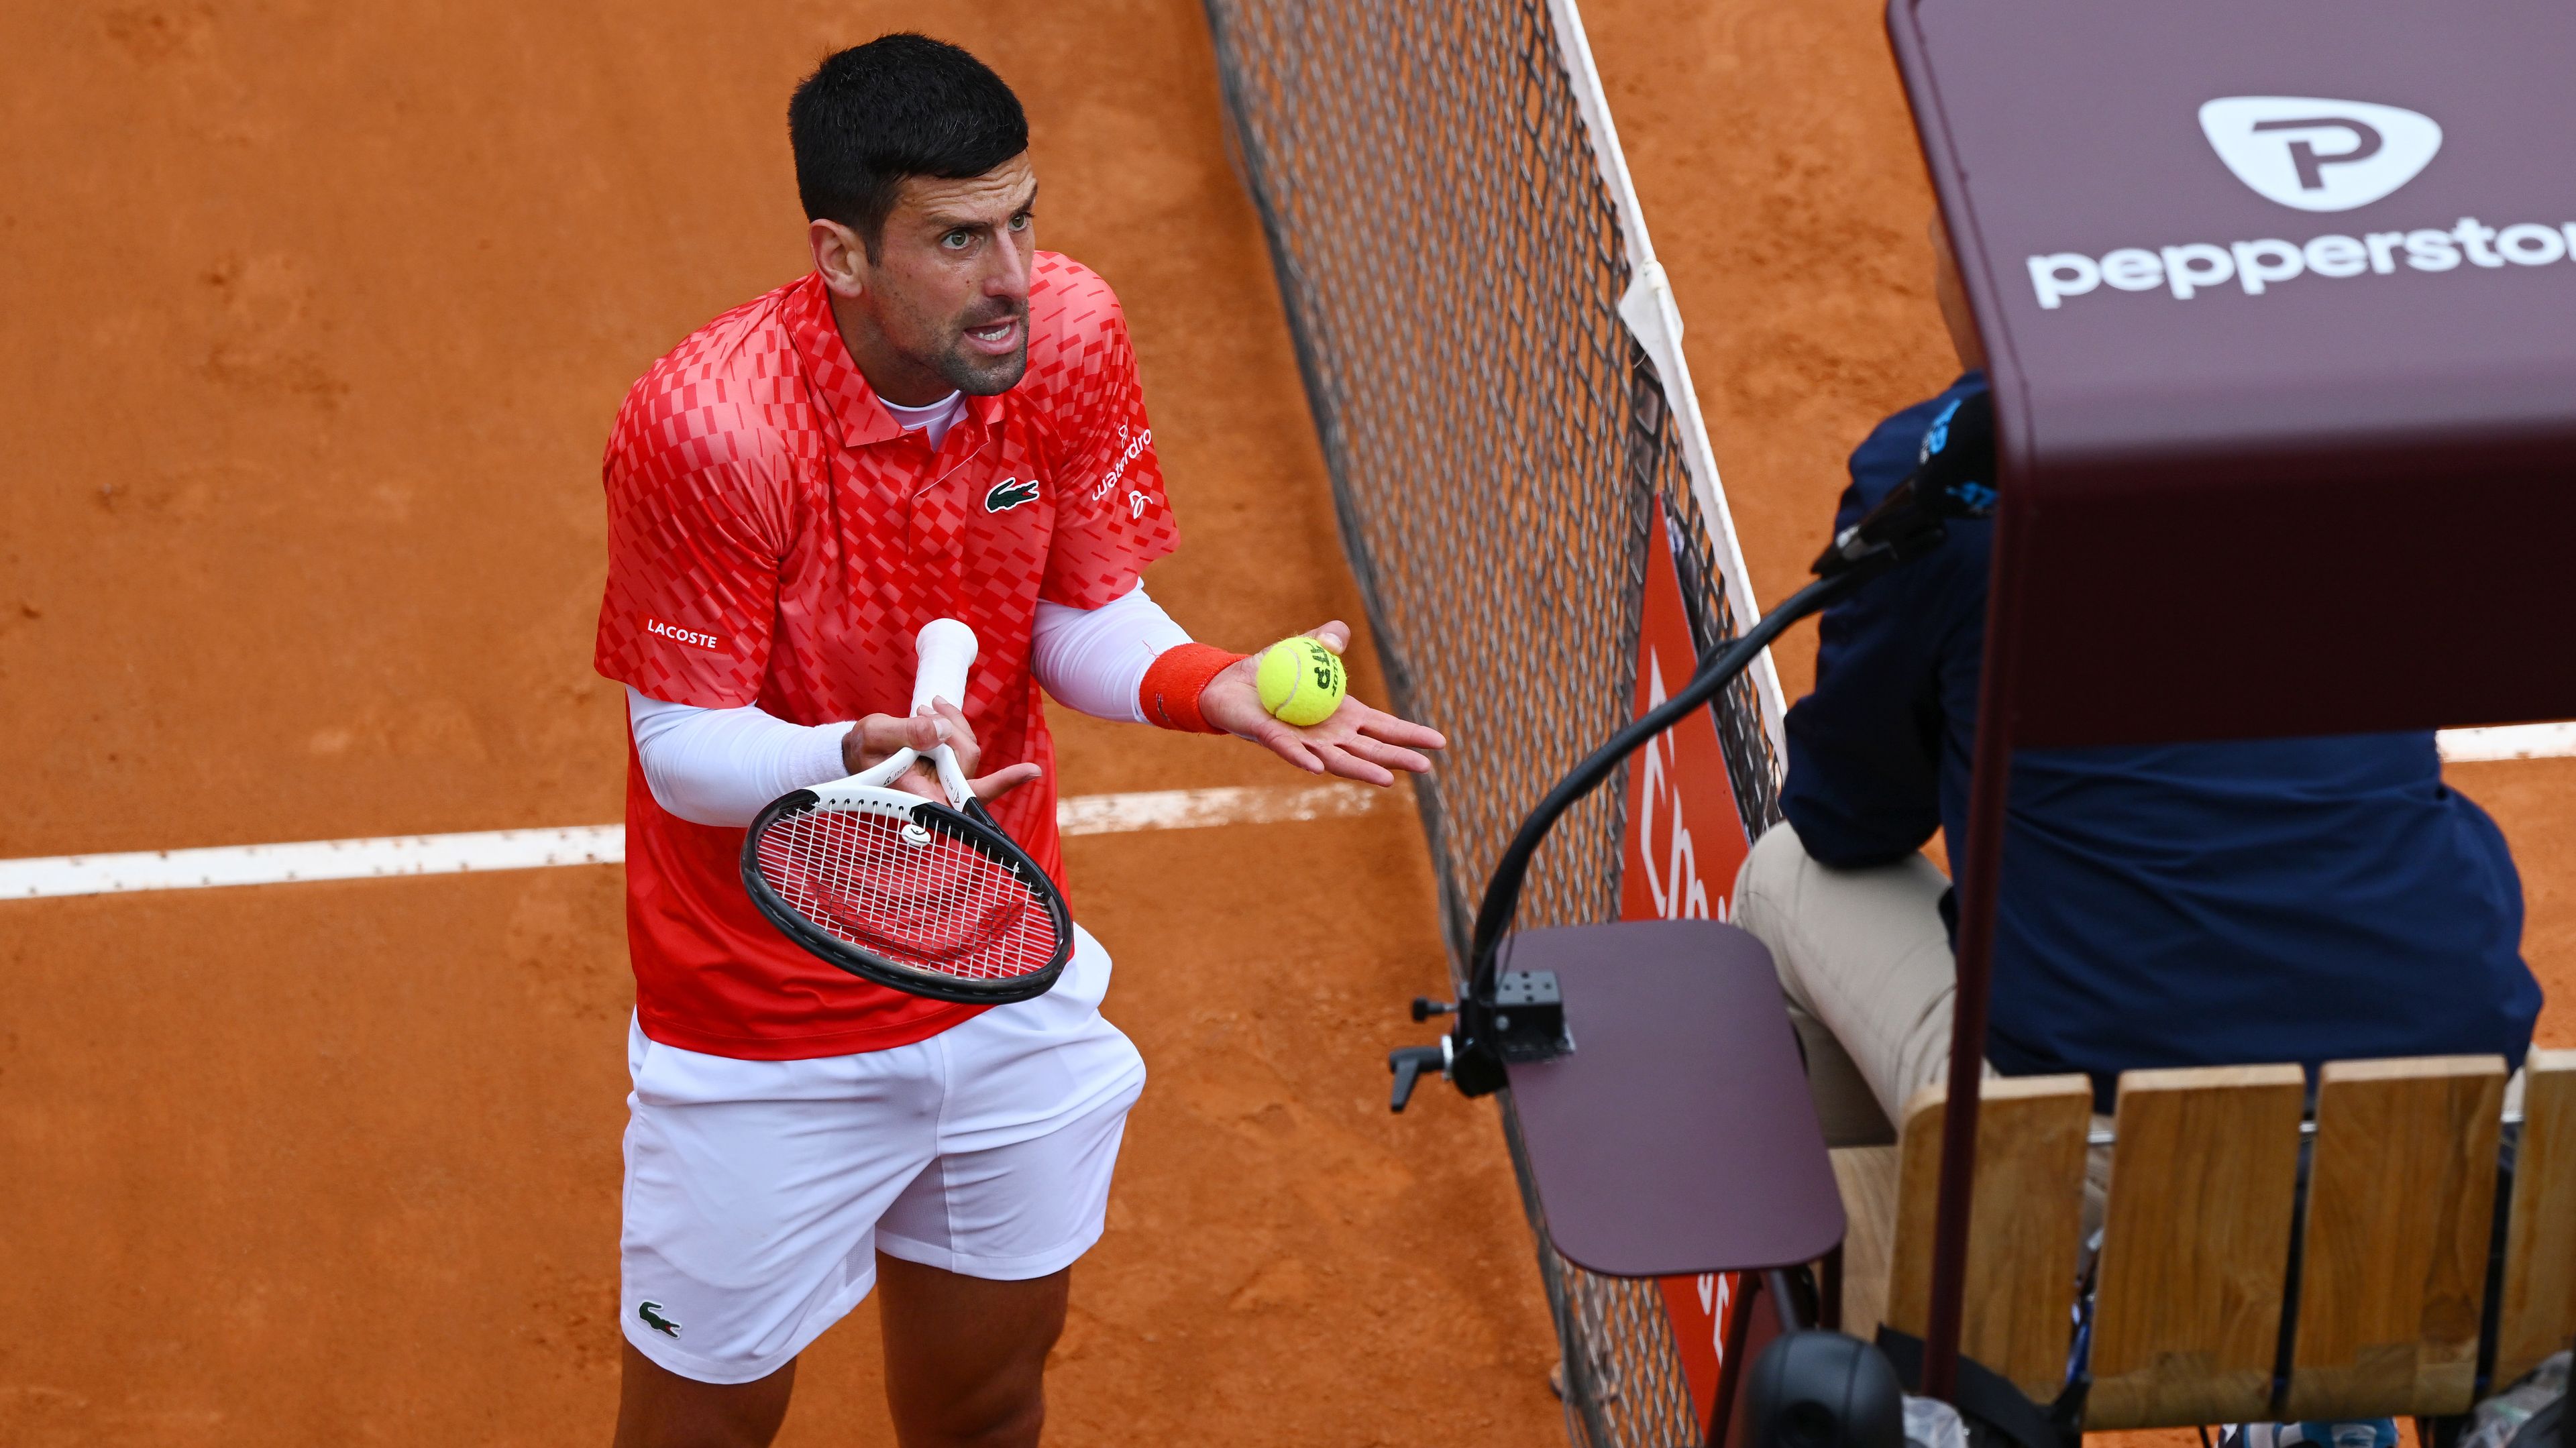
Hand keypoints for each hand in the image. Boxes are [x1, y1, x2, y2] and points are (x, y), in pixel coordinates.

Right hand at [842, 697, 1042, 804]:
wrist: (856, 752)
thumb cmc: (862, 749)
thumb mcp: (875, 734)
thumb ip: (905, 733)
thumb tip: (939, 730)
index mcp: (920, 795)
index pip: (967, 795)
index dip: (1001, 783)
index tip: (1032, 770)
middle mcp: (939, 794)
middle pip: (967, 758)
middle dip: (949, 729)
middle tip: (921, 712)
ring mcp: (946, 782)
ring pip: (968, 748)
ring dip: (950, 723)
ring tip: (922, 711)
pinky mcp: (949, 770)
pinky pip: (964, 743)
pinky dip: (953, 724)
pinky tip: (935, 710)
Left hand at [1197, 621, 1446, 786]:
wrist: (1227, 685)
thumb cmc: (1270, 671)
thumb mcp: (1301, 650)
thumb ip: (1322, 642)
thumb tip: (1339, 631)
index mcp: (1343, 715)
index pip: (1384, 727)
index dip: (1410, 735)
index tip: (1441, 742)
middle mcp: (1329, 735)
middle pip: (1370, 750)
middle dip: (1398, 759)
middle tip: (1427, 768)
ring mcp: (1304, 741)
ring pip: (1338, 760)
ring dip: (1362, 771)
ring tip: (1388, 781)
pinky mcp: (1273, 739)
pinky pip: (1290, 751)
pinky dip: (1303, 759)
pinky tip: (1317, 768)